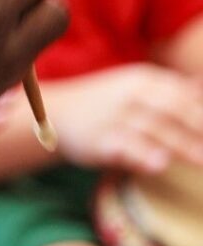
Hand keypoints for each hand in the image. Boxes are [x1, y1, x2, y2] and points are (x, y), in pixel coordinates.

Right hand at [50, 63, 202, 173]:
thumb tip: (202, 90)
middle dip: (198, 128)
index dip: (201, 111)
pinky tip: (159, 165)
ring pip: (153, 131)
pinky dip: (142, 156)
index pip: (182, 93)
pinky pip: (125, 148)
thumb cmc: (106, 102)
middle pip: (172, 110)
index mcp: (143, 80)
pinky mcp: (99, 140)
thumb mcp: (136, 85)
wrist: (56, 112)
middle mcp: (129, 95)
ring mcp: (113, 117)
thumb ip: (173, 90)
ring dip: (181, 145)